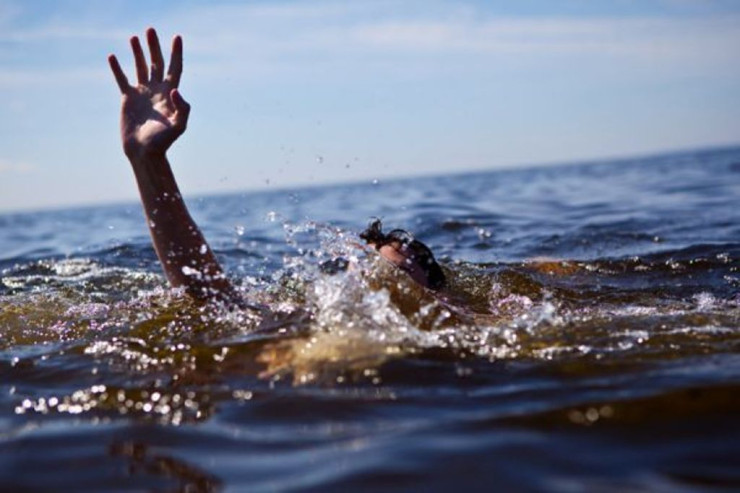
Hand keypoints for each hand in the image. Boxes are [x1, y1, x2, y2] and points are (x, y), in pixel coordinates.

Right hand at [108, 28, 189, 158]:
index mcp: (170, 94)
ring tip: (134, 37)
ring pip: (140, 67)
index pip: (174, 68)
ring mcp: (142, 94)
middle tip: (150, 29)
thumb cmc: (163, 142)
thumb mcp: (179, 126)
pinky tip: (113, 56)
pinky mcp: (128, 99)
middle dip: (154, 46)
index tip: (177, 37)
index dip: (176, 53)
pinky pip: (122, 79)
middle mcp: (157, 91)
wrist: (144, 152)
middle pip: (156, 63)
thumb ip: (182, 108)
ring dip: (138, 53)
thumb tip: (176, 90)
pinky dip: (117, 68)